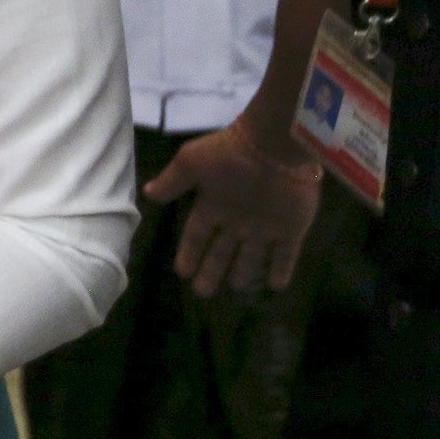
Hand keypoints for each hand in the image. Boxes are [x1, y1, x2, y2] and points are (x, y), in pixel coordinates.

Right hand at [141, 114, 323, 295]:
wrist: (275, 145)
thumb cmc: (231, 154)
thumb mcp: (192, 162)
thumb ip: (173, 181)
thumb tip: (148, 193)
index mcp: (214, 205)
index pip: (197, 236)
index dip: (189, 253)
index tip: (182, 272)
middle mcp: (237, 220)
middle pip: (221, 253)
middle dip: (212, 272)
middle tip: (203, 292)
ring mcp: (265, 226)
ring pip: (252, 258)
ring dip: (244, 274)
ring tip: (237, 288)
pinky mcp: (291, 230)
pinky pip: (285, 255)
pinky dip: (281, 271)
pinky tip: (276, 287)